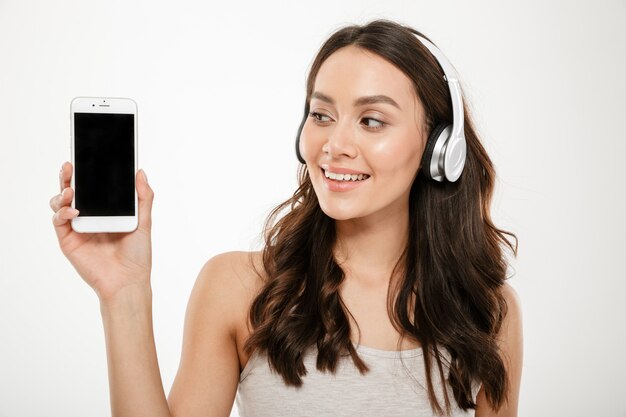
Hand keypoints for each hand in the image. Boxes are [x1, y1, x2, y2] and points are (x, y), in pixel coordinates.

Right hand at [50, 162, 154, 301]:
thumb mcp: (145, 222)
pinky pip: (59, 221)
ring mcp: (78, 227)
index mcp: (107, 209)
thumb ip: (143, 197)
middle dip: (69, 176)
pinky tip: (73, 211)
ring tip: (70, 190)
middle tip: (70, 165)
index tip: (87, 155)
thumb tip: (140, 172)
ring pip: (61, 202)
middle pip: (74, 190)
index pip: (94, 186)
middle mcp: (90, 215)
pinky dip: (63, 213)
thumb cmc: (138, 254)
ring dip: (63, 193)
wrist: (128, 281)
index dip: (88, 172)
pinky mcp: (68, 240)